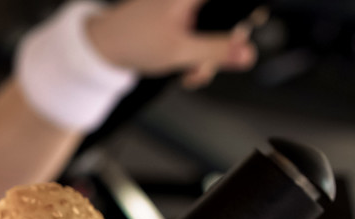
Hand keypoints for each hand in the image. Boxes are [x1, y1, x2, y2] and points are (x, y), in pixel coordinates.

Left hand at [86, 0, 261, 87]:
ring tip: (193, 75)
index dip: (245, 13)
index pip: (233, 2)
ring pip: (213, 29)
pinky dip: (197, 54)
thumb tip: (249, 54)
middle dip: (224, 45)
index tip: (253, 22)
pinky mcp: (179, 20)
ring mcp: (184, 8)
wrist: (100, 48)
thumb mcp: (178, 51)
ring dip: (208, 56)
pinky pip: (199, 35)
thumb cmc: (131, 40)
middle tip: (211, 65)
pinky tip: (187, 71)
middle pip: (225, 16)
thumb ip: (216, 51)